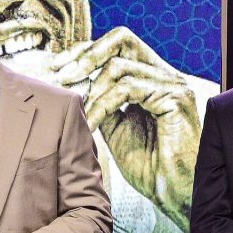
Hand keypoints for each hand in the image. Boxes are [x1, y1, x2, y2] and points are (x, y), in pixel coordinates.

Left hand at [52, 27, 200, 232]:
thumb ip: (101, 102)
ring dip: (91, 90)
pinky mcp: (175, 97)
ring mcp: (172, 84)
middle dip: (86, 55)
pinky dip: (102, 105)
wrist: (173, 192)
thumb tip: (75, 85)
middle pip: (121, 39)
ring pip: (119, 66)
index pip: (117, 46)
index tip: (57, 68)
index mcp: (152, 78)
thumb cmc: (149, 166)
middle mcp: (164, 75)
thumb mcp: (115, 127)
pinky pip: (128, 89)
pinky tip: (90, 124)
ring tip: (79, 114)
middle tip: (62, 76)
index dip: (85, 51)